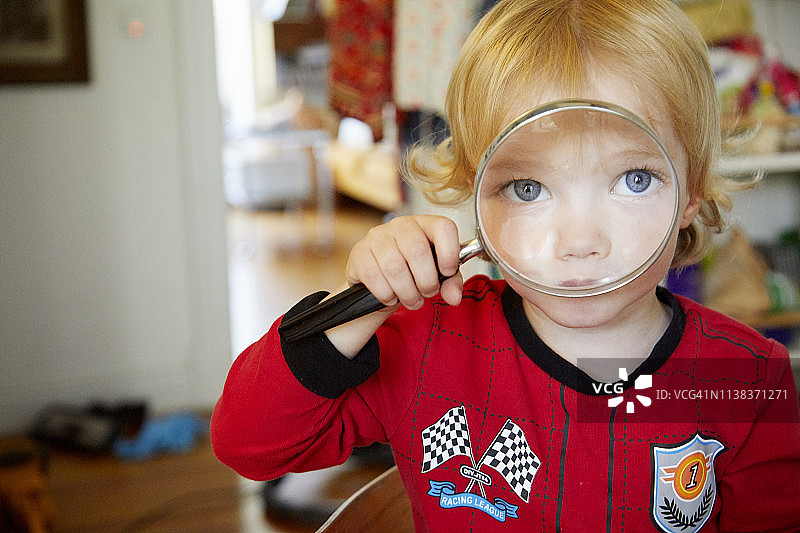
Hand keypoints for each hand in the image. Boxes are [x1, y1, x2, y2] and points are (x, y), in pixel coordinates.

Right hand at [345, 215, 462, 309]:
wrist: (378, 279)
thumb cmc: (412, 272)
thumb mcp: (437, 275)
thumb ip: (450, 283)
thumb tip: (454, 296)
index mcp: (426, 224)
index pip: (443, 227)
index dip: (449, 252)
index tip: (447, 272)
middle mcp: (401, 225)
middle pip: (417, 251)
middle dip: (426, 281)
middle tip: (427, 292)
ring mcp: (377, 236)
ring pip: (395, 268)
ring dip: (407, 293)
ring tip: (411, 299)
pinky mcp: (359, 252)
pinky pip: (374, 277)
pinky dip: (386, 294)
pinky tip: (391, 296)